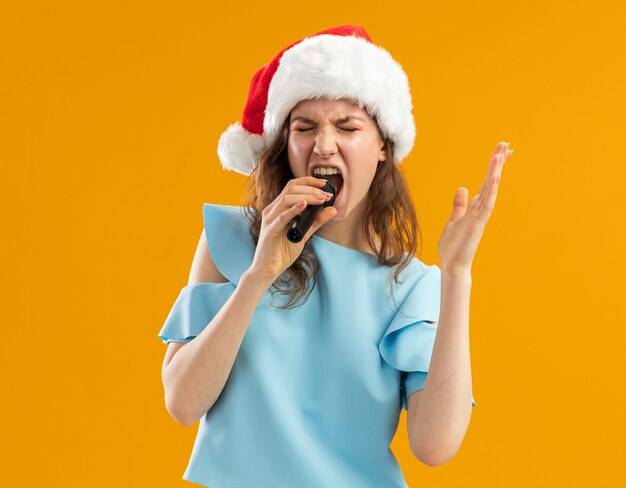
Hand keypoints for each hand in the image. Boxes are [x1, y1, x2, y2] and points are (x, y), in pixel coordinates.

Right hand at [250, 177, 336, 281]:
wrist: (268, 269)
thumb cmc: (282, 252)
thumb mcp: (304, 234)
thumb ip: (316, 221)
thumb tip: (333, 210)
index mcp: (278, 208)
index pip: (292, 186)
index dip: (308, 181)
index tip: (324, 183)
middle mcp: (272, 210)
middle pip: (290, 189)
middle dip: (311, 188)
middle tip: (326, 195)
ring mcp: (270, 219)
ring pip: (287, 199)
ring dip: (307, 197)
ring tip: (321, 199)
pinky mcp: (270, 230)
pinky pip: (282, 216)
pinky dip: (294, 209)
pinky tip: (304, 205)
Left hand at [437, 141, 512, 274]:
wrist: (452, 265)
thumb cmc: (453, 246)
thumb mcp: (453, 220)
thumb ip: (459, 205)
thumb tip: (462, 188)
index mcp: (475, 207)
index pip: (486, 182)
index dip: (494, 167)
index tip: (501, 150)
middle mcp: (481, 209)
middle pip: (491, 181)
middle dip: (498, 163)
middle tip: (506, 144)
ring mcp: (481, 216)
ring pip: (491, 189)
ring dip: (496, 172)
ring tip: (501, 154)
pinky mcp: (478, 223)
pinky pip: (487, 204)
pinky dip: (492, 191)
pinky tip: (495, 178)